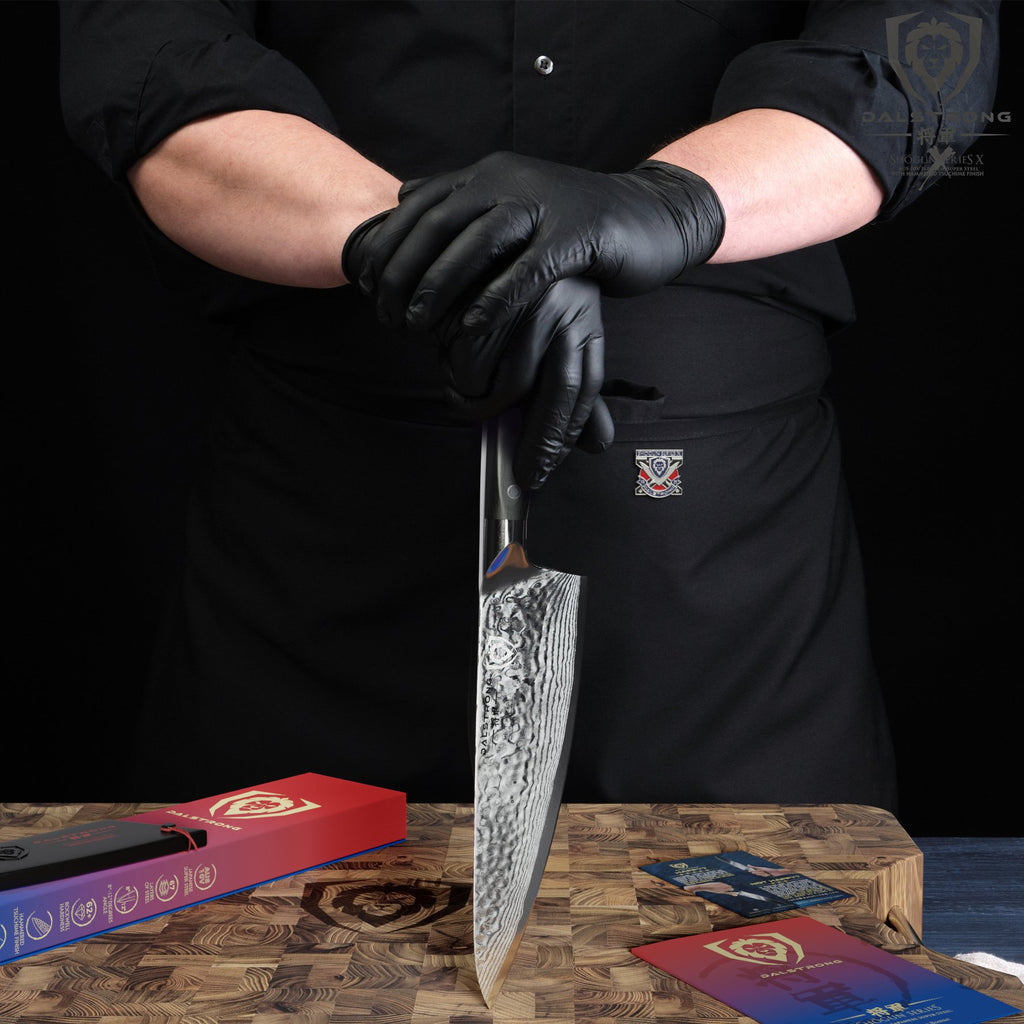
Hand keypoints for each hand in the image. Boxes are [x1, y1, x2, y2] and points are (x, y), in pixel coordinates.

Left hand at [350, 151, 724, 332]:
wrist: (650, 212)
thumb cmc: (574, 220)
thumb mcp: (512, 199)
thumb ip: (461, 198)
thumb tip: (405, 194)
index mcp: (491, 173)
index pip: (422, 205)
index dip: (388, 245)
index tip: (366, 284)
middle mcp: (512, 180)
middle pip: (440, 224)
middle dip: (404, 272)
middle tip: (386, 314)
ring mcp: (545, 206)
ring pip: (477, 244)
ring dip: (440, 288)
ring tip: (417, 325)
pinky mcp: (576, 236)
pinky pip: (526, 271)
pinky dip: (495, 299)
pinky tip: (470, 328)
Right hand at [435, 276, 612, 488]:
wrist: (464, 232)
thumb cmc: (506, 295)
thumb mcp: (550, 337)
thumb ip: (572, 392)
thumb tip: (600, 444)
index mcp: (583, 316)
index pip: (586, 386)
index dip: (567, 434)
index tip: (546, 470)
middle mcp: (564, 306)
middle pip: (557, 394)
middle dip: (538, 445)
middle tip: (523, 476)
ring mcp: (526, 300)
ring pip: (508, 387)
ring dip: (482, 404)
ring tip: (466, 390)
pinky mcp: (484, 298)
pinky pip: (470, 368)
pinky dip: (455, 379)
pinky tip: (446, 359)